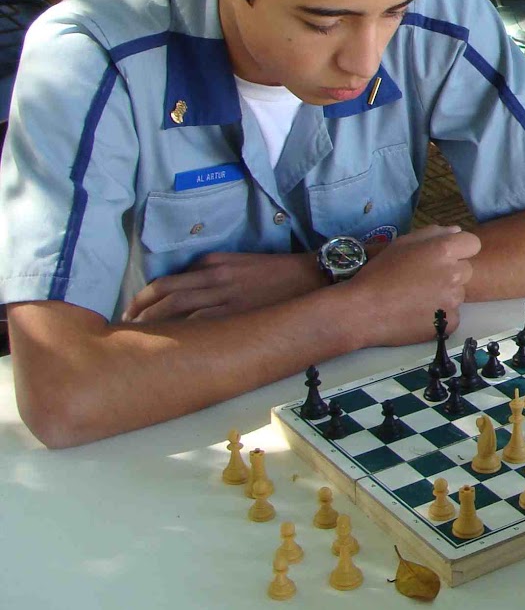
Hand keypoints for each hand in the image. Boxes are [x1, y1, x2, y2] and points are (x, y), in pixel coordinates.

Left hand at [123, 250, 323, 322]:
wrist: (313, 279)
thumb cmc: (279, 274)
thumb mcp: (242, 264)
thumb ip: (214, 273)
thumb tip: (189, 289)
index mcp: (215, 264)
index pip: (168, 281)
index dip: (144, 298)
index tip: (134, 312)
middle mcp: (215, 278)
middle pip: (165, 294)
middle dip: (140, 311)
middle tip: (126, 327)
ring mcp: (225, 297)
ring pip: (176, 309)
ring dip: (152, 324)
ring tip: (139, 338)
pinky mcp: (237, 313)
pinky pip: (199, 324)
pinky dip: (179, 334)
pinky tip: (168, 346)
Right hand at [343, 225, 478, 347]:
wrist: (362, 311)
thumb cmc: (379, 273)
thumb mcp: (401, 244)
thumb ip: (433, 233)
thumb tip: (456, 231)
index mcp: (444, 250)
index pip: (472, 244)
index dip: (460, 249)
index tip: (444, 257)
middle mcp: (454, 273)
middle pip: (466, 270)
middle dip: (451, 273)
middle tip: (424, 280)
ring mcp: (453, 300)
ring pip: (458, 293)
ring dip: (444, 294)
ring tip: (416, 299)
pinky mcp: (450, 323)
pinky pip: (452, 315)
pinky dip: (439, 316)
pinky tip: (418, 315)